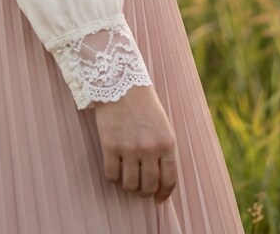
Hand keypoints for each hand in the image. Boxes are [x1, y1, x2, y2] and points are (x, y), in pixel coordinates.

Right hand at [93, 85, 176, 201]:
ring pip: (130, 185)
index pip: (169, 180)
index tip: (158, 198)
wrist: (120, 81)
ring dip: (128, 186)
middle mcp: (150, 148)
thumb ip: (163, 150)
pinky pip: (112, 175)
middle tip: (139, 188)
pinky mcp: (110, 146)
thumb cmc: (143, 103)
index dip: (163, 194)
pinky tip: (114, 169)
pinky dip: (113, 177)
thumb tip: (160, 179)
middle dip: (144, 192)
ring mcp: (129, 148)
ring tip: (126, 178)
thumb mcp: (162, 125)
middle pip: (148, 186)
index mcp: (167, 143)